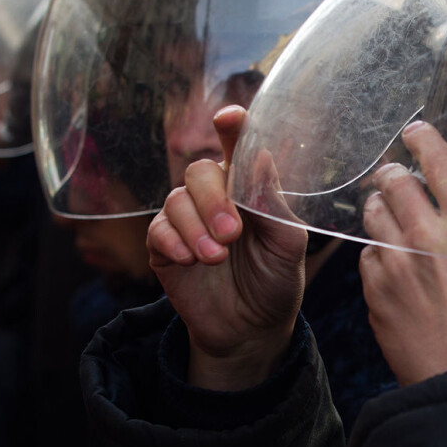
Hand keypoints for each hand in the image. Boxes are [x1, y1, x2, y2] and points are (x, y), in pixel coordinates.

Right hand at [147, 105, 307, 390]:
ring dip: (195, 228)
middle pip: (200, 171)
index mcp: (248, 187)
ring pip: (176, 200)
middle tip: (232, 233)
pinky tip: (190, 260)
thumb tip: (261, 156)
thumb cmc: (276, 279)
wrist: (253, 328)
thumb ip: (273, 203)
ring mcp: (187, 220)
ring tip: (216, 257)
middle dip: (213, 200)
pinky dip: (173, 242)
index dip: (232, 127)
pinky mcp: (164, 247)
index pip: (237, 146)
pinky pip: (158, 230)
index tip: (229, 117)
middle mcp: (215, 197)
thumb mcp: (287, 244)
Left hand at [358, 121, 446, 385]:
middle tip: (391, 180)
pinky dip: (376, 258)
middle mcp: (428, 236)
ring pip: (371, 215)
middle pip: (393, 181)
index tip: (414, 131)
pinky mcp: (373, 290)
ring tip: (391, 225)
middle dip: (390, 177)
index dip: (422, 139)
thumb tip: (439, 210)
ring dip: (379, 213)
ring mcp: (396, 263)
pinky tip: (392, 274)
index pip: (439, 160)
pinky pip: (366, 258)